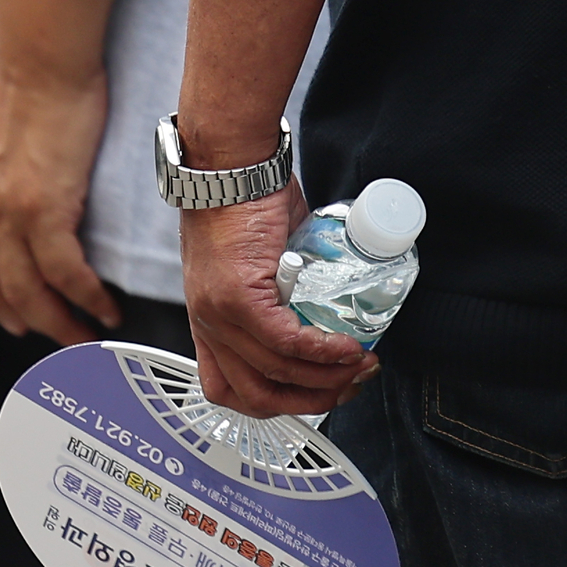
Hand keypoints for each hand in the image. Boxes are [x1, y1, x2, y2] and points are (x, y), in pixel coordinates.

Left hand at [0, 58, 118, 343]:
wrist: (44, 56)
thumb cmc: (32, 80)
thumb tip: (15, 198)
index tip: (8, 314)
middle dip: (24, 321)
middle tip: (54, 334)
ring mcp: (1, 215)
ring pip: (26, 293)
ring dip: (57, 323)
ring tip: (83, 335)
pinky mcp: (41, 211)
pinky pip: (64, 274)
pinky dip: (85, 298)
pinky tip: (104, 306)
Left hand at [180, 172, 375, 417]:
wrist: (230, 165)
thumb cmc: (243, 200)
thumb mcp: (256, 261)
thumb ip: (278, 289)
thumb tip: (319, 299)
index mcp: (208, 320)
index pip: (228, 387)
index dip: (276, 401)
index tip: (314, 395)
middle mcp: (207, 323)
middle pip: (255, 392)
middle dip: (311, 401)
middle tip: (349, 387)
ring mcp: (217, 312)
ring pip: (273, 371)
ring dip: (325, 378)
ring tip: (359, 366)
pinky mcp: (237, 295)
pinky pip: (283, 340)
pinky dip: (320, 351)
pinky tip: (346, 349)